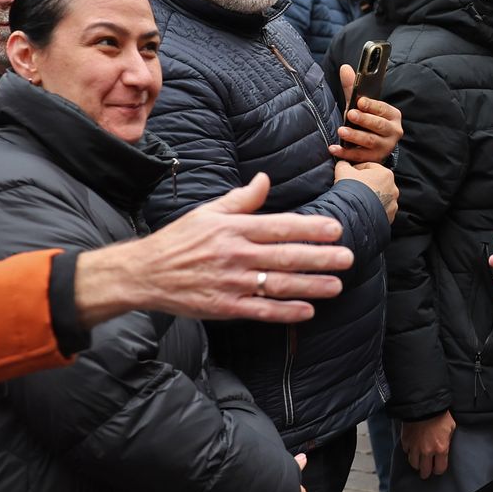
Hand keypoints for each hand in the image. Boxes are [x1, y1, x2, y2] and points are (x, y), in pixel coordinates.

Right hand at [74, 174, 352, 325]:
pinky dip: (285, 311)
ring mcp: (231, 283)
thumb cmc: (179, 240)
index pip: (279, 227)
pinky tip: (307, 310)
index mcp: (233, 229)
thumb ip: (241, 200)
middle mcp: (235, 255)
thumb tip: (265, 180)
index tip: (335, 229)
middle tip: (347, 258)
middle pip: (285, 256)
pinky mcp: (224, 306)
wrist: (145, 273)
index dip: (309, 228)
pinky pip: (261, 310)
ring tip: (337, 285)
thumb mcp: (207, 212)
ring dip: (310, 285)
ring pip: (278, 284)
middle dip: (320, 258)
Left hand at [332, 65, 402, 163]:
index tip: (360, 102)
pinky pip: (360, 156)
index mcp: (393, 115)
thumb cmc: (368, 120)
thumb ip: (353, 88)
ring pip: (370, 141)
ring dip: (355, 136)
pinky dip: (346, 153)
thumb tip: (344, 67)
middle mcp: (393, 131)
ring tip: (341, 131)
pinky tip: (334, 148)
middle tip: (350, 114)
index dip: (372, 105)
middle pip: (379, 126)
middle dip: (364, 120)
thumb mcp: (362, 105)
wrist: (375, 145)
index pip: (384, 109)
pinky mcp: (375, 159)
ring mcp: (385, 147)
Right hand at [334, 161, 396, 221]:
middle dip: (365, 184)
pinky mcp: (389, 216)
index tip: (349, 175)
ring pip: (379, 197)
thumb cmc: (351, 191)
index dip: (356, 169)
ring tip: (357, 200)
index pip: (369, 167)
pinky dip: (373, 208)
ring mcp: (392, 203)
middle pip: (376, 182)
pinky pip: (380, 209)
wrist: (354, 214)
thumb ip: (344, 164)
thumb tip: (343, 164)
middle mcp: (393, 188)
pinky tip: (363, 208)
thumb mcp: (343, 171)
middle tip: (352, 188)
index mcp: (385, 173)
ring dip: (370, 197)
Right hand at [401, 412, 454, 477]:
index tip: (438, 468)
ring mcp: (415, 447)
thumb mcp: (451, 427)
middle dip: (426, 472)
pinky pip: (406, 452)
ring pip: (414, 464)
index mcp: (441, 449)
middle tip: (426, 471)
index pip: (439, 469)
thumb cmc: (440, 415)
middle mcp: (427, 451)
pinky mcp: (406, 441)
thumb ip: (448, 440)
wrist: (424, 404)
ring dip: (417, 464)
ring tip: (419, 462)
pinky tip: (412, 449)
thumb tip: (445, 445)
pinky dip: (409, 451)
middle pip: (425, 471)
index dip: (439, 470)